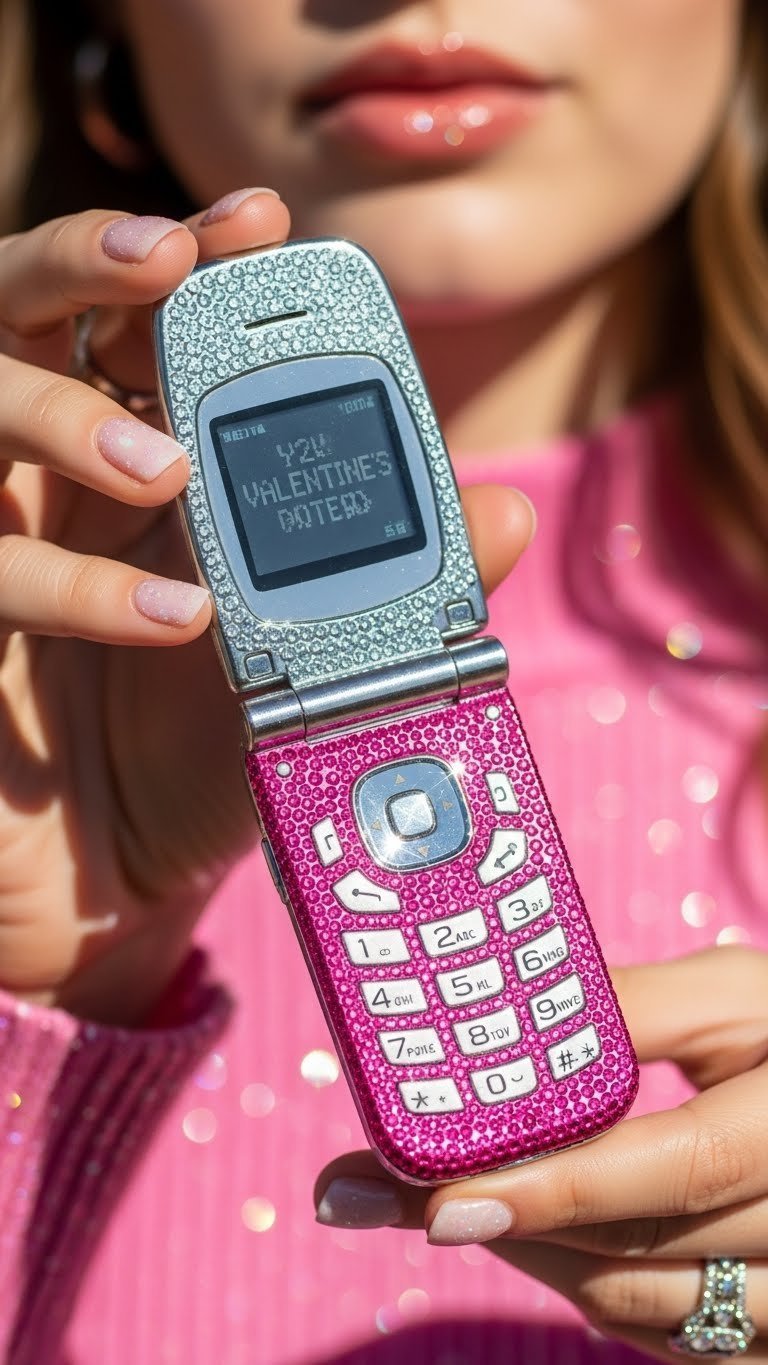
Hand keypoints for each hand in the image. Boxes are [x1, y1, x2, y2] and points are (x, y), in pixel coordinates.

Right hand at [0, 199, 534, 1024]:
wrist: (121, 887)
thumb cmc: (209, 760)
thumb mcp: (316, 672)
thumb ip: (399, 591)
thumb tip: (505, 512)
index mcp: (139, 459)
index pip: (141, 317)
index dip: (188, 255)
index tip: (258, 226)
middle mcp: (54, 482)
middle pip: (23, 316)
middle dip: (84, 265)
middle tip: (166, 262)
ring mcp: (0, 543)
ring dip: (62, 412)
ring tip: (164, 464)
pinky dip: (75, 583)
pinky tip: (173, 616)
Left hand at [313, 947, 767, 1362]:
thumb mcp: (732, 1000)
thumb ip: (631, 1011)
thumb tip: (495, 1020)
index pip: (681, 1168)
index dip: (559, 1186)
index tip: (442, 1198)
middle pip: (641, 1251)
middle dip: (504, 1221)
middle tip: (373, 1194)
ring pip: (642, 1305)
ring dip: (531, 1257)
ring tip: (439, 1204)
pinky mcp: (766, 1334)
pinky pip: (666, 1336)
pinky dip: (588, 1288)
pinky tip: (533, 1237)